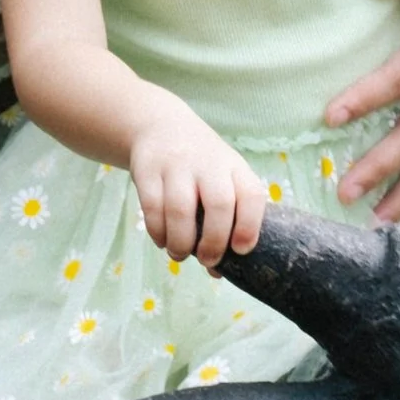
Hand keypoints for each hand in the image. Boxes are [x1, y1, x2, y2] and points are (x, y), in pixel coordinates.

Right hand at [127, 99, 267, 269]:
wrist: (161, 125)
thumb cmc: (201, 168)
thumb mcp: (221, 180)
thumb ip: (223, 222)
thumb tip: (217, 273)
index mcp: (235, 168)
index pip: (252, 195)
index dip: (249, 225)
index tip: (241, 250)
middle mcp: (209, 163)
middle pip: (219, 204)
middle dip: (214, 241)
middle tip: (207, 260)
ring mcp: (177, 164)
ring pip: (181, 209)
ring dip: (181, 242)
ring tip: (180, 255)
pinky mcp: (147, 168)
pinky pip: (152, 207)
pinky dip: (158, 232)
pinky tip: (162, 240)